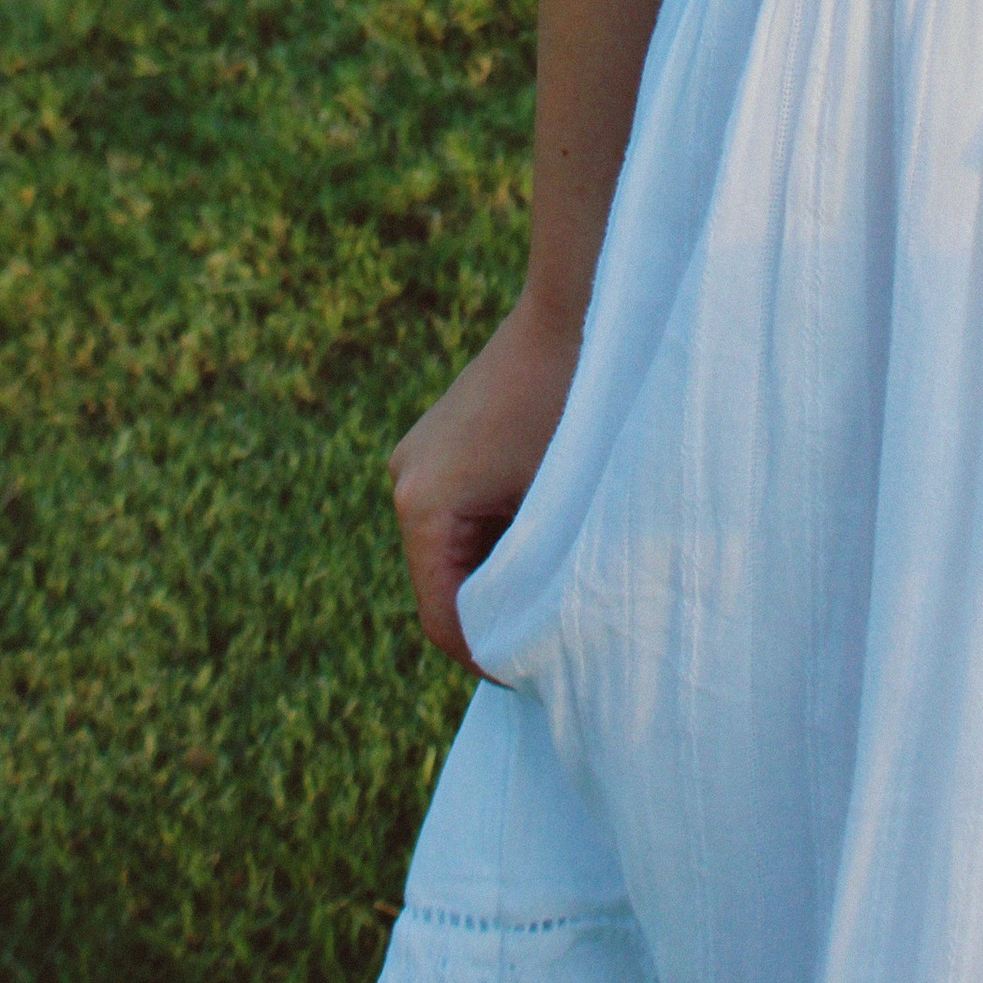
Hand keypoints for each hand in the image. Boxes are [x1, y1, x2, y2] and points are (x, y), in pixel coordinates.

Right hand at [390, 297, 582, 667]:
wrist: (578, 307)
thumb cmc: (574, 408)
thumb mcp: (557, 511)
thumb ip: (534, 586)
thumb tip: (531, 652)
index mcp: (421, 505)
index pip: (445, 620)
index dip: (492, 659)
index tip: (546, 674)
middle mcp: (405, 483)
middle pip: (446, 589)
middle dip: (498, 615)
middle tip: (561, 633)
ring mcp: (418, 461)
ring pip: (456, 555)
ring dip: (503, 573)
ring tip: (562, 579)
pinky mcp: (441, 446)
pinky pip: (463, 518)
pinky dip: (502, 535)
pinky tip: (551, 528)